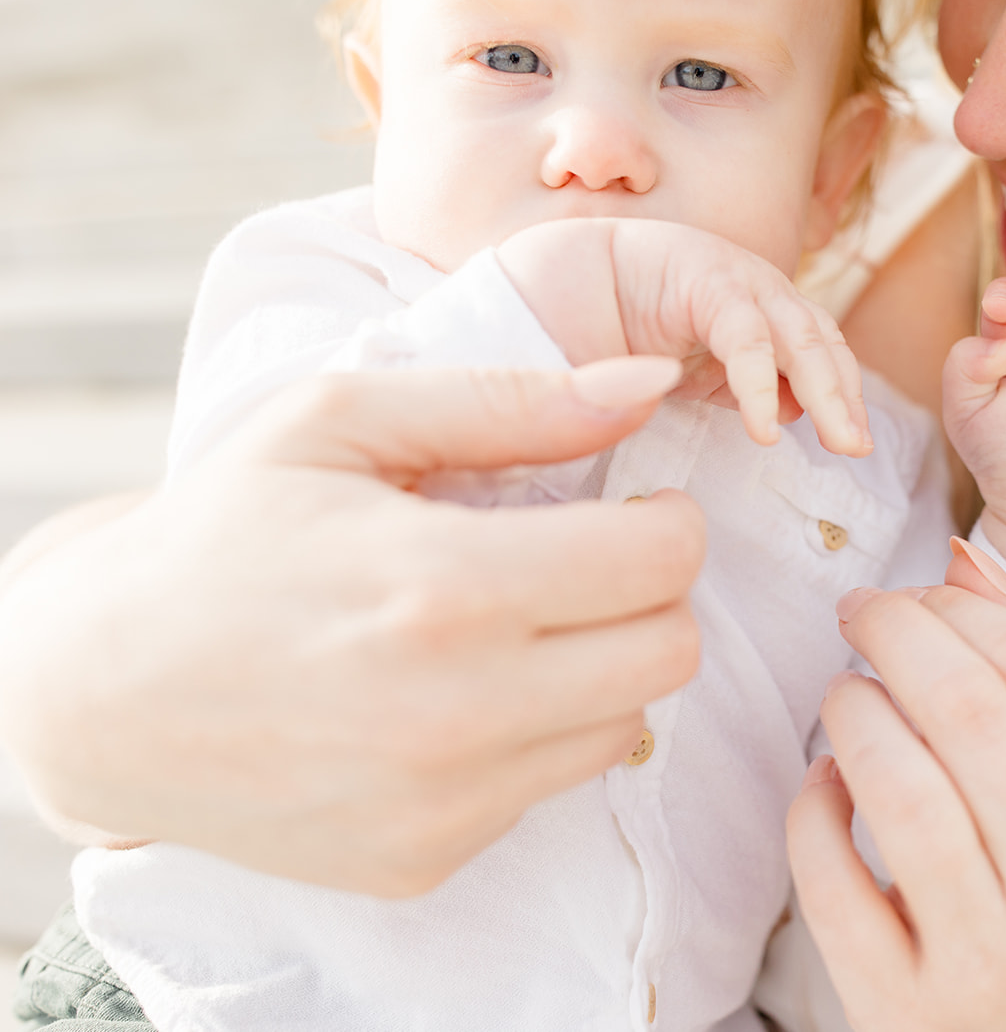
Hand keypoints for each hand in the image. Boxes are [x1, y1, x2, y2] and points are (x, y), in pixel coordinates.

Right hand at [0, 358, 704, 896]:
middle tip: (586, 565)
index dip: (668, 520)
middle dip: (650, 595)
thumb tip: (645, 385)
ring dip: (597, 667)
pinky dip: (533, 734)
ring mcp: (444, 802)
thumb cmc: (224, 534)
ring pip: (625, 725)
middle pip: (670, 652)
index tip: (634, 507)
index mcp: (445, 587)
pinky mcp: (426, 859)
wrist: (98, 692)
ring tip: (511, 627)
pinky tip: (456, 695)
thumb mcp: (344, 423)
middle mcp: (457, 712)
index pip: (663, 561)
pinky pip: (547, 787)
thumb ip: (511, 401)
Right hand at [499, 218, 870, 455]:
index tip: (853, 445)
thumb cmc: (626, 326)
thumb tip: (793, 412)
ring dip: (826, 391)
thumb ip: (738, 387)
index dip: (842, 394)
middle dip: (845, 397)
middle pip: (821, 343)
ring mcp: (737, 277)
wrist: (564, 276)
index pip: (820, 351)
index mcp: (762, 308)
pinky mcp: (706, 277)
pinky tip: (767, 429)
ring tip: (838, 442)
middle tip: (857, 450)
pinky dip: (760, 383)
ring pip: (800, 336)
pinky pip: (745, 336)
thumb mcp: (694, 370)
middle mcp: (759, 288)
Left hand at [786, 548, 1005, 1031]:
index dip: (963, 606)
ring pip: (898, 789)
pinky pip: (831, 882)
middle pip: (967, 709)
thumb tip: (967, 558)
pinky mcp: (901, 1005)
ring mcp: (985, 958)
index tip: (920, 593)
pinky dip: (811, 810)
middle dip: (896, 632)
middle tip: (861, 612)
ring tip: (845, 695)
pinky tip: (824, 781)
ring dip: (853, 712)